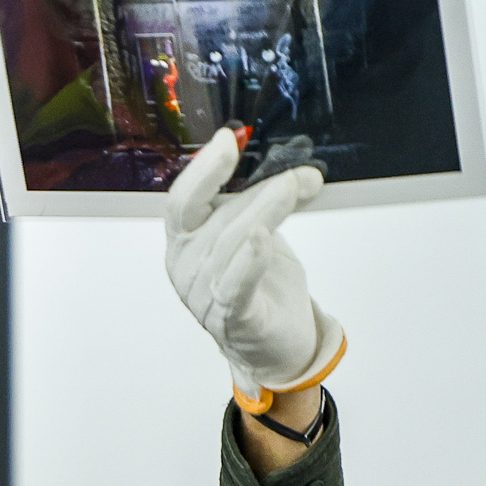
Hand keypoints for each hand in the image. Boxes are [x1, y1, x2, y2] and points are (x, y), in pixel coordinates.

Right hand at [164, 127, 343, 406]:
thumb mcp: (261, 236)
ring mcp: (204, 296)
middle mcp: (186, 267)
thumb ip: (267, 205)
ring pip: (232, 243)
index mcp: (184, 242)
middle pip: (215, 217)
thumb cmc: (263, 288)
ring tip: (295, 188)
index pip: (182, 199)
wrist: (277, 347)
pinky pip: (236, 285)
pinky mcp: (233, 319)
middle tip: (296, 174)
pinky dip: (249, 259)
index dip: (203, 168)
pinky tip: (261, 236)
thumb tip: (303, 174)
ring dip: (267, 211)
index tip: (229, 139)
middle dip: (257, 190)